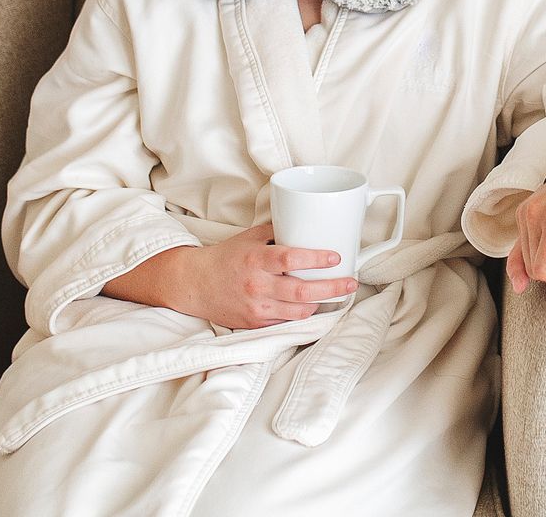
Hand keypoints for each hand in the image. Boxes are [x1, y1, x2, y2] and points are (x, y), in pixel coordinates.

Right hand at [181, 223, 356, 329]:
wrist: (195, 284)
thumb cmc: (225, 258)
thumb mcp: (250, 237)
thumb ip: (277, 232)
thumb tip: (306, 223)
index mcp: (256, 260)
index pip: (291, 259)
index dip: (316, 259)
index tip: (335, 257)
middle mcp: (257, 285)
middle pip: (302, 291)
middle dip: (332, 288)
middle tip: (350, 283)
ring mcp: (257, 308)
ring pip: (299, 311)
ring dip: (322, 303)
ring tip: (337, 294)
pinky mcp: (255, 323)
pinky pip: (286, 321)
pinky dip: (302, 314)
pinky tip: (314, 306)